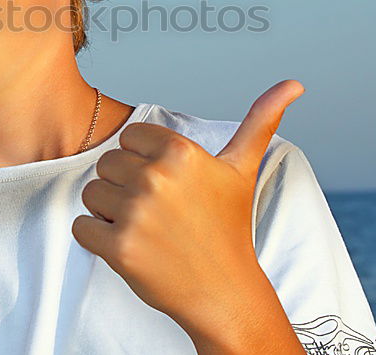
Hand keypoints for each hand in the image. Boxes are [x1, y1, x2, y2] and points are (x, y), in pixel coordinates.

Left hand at [71, 80, 304, 325]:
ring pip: (91, 193)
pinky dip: (96, 238)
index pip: (129, 138)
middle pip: (107, 164)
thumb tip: (294, 84)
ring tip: (145, 228)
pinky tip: (130, 246)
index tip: (168, 186)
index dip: (143, 161)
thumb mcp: (243, 169)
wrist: (225, 292)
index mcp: (180, 152)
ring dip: (109, 212)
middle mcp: (156, 178)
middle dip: (125, 186)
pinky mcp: (118, 248)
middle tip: (158, 212)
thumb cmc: (229, 228)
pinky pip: (81, 227)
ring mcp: (136, 214)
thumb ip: (261, 120)